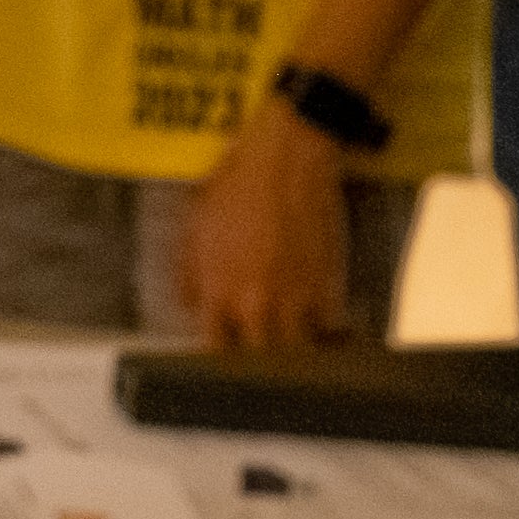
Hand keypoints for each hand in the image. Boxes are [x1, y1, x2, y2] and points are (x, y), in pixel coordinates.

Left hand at [182, 110, 360, 348]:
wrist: (287, 157)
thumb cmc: (237, 182)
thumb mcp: (195, 223)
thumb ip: (190, 272)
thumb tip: (190, 304)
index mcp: (217, 290)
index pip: (214, 350)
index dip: (220, 356)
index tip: (226, 356)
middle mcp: (254, 303)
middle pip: (256, 360)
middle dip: (256, 360)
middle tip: (260, 355)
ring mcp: (294, 299)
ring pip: (295, 353)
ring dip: (293, 353)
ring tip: (293, 350)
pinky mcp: (328, 286)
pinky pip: (328, 329)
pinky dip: (325, 332)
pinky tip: (323, 329)